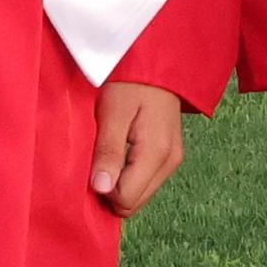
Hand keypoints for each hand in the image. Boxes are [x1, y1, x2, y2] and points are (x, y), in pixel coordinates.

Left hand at [90, 82, 184, 218]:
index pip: (126, 199)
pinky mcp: (171, 156)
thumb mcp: (113, 112)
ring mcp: (173, 161)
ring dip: (120, 184)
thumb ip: (109, 151)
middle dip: (112, 190)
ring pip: (141, 196)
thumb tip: (101, 189)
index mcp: (157, 153)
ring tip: (108, 154)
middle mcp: (170, 163)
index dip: (104, 188)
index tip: (93, 163)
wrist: (156, 63)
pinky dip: (130, 176)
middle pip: (135, 203)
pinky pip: (147, 182)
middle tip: (98, 160)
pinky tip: (121, 154)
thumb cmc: (131, 83)